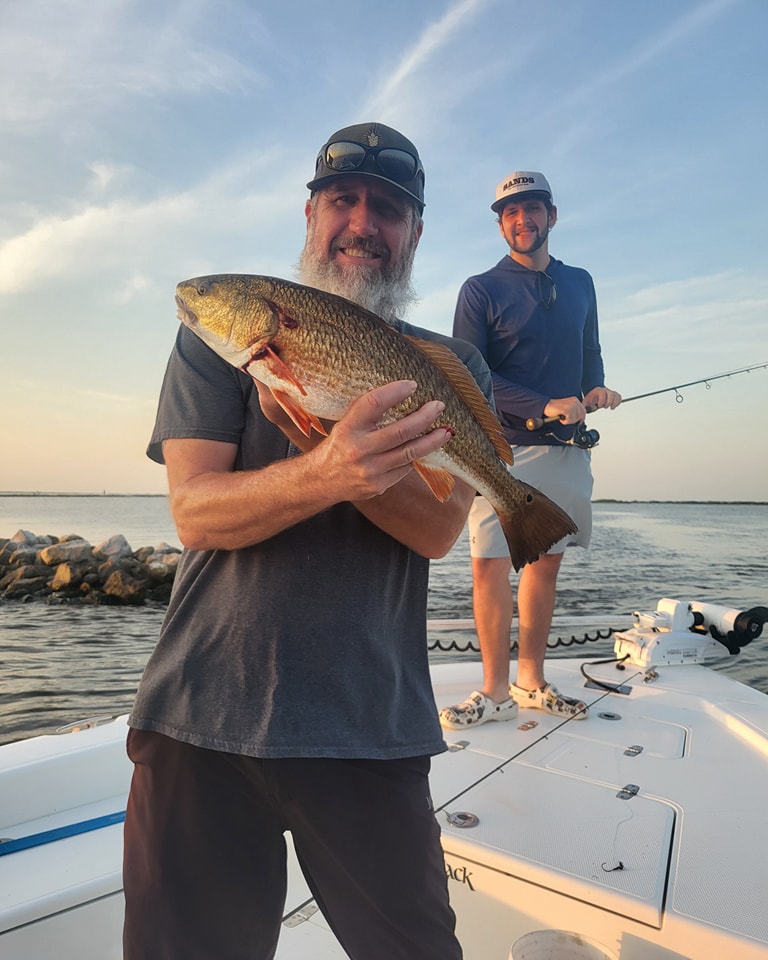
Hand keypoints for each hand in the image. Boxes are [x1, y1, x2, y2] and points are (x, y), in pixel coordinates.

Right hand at [313, 380, 450, 501]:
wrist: (322, 481)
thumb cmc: (338, 446)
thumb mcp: (346, 424)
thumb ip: (368, 415)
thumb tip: (404, 396)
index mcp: (348, 428)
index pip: (374, 404)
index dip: (395, 392)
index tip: (412, 385)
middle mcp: (358, 449)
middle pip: (400, 431)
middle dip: (425, 417)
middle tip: (439, 406)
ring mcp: (370, 470)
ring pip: (410, 452)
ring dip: (432, 440)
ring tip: (446, 431)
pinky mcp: (379, 485)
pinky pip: (405, 468)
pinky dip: (416, 456)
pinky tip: (426, 448)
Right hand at [543, 396, 586, 424]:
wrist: (547, 406)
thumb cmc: (556, 408)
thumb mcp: (568, 408)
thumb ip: (575, 411)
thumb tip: (581, 419)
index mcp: (575, 400)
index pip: (583, 411)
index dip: (581, 418)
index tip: (578, 421)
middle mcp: (574, 401)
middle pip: (580, 416)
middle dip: (573, 420)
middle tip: (566, 418)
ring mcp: (571, 405)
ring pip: (575, 419)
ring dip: (568, 421)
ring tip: (562, 417)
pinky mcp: (566, 409)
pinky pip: (569, 420)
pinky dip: (564, 421)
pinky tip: (560, 417)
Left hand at [583, 386, 621, 411]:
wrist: (593, 395)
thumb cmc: (590, 399)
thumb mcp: (585, 402)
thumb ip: (585, 406)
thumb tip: (584, 410)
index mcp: (598, 390)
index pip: (602, 392)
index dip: (602, 399)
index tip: (599, 406)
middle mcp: (605, 390)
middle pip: (611, 394)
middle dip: (609, 402)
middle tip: (605, 407)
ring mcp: (610, 392)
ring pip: (616, 395)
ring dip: (615, 403)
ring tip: (611, 408)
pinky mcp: (614, 396)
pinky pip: (619, 397)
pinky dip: (618, 402)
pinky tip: (613, 406)